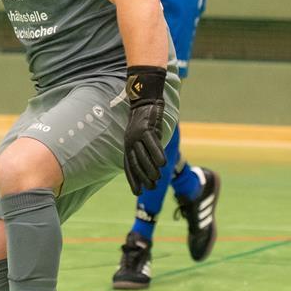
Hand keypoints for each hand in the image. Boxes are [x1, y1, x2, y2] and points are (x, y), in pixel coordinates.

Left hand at [123, 66, 167, 194]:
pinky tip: (163, 164)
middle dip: (142, 177)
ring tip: (156, 180)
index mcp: (128, 143)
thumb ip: (145, 148)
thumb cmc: (146, 119)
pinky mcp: (146, 128)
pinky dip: (157, 154)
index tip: (137, 192)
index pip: (128, 164)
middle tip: (150, 189)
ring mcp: (137, 134)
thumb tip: (154, 164)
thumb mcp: (143, 135)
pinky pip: (152, 144)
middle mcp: (130, 140)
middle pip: (136, 162)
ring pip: (143, 155)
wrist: (146, 99)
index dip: (132, 179)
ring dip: (150, 168)